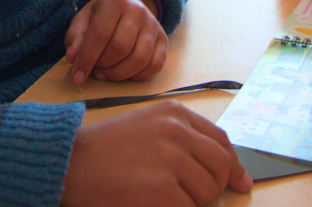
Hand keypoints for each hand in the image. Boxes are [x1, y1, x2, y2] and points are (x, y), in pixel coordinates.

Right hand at [61, 100, 252, 206]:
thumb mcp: (148, 126)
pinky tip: (153, 202)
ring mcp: (170, 160)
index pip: (220, 140)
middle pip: (220, 167)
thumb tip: (225, 168)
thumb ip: (183, 138)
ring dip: (190, 201)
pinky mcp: (162, 191)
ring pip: (207, 192)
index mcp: (175, 114)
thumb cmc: (106, 149)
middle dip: (211, 187)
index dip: (233, 165)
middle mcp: (176, 132)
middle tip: (188, 195)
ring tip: (160, 194)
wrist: (71, 163)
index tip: (240, 182)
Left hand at [64, 0, 166, 84]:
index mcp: (114, 2)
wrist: (127, 5)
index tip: (77, 77)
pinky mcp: (163, 39)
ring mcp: (154, 25)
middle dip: (104, 66)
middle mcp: (138, 11)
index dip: (87, 59)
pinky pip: (155, 65)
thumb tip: (73, 58)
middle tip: (94, 70)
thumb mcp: (83, 20)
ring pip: (139, 59)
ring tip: (106, 72)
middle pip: (121, 48)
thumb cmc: (101, 16)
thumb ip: (75, 38)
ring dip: (119, 74)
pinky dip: (138, 76)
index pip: (100, 35)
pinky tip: (124, 72)